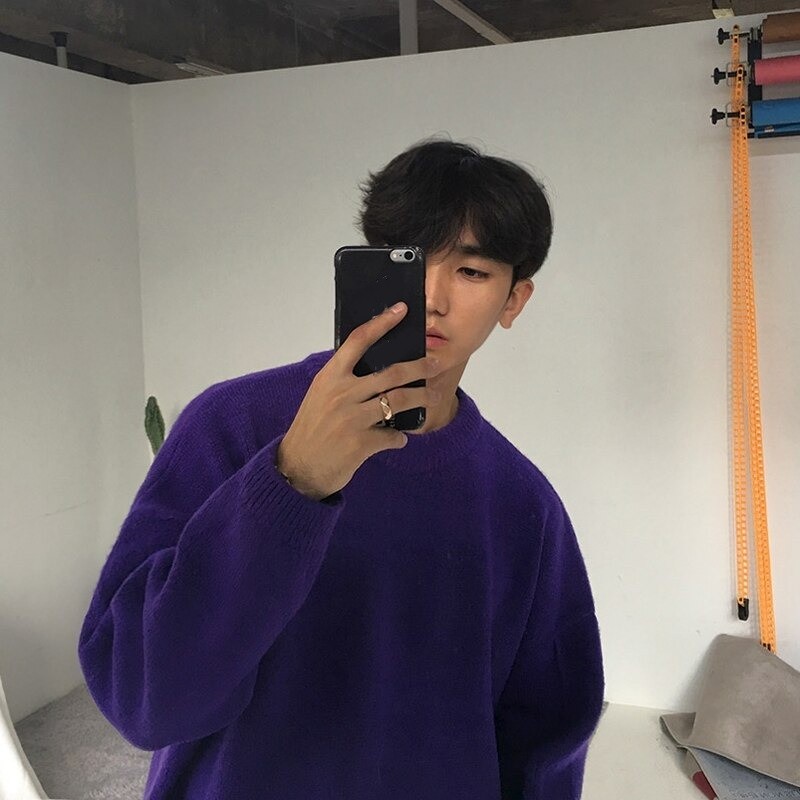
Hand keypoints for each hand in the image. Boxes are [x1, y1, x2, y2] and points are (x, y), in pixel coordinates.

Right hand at [276, 303, 441, 499]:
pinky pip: (392, 436)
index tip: (400, 310)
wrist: (297, 467)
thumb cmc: (312, 428)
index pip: (358, 341)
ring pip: (398, 401)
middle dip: (420, 367)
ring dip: (420, 398)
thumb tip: (377, 370)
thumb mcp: (320, 396)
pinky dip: (399, 438)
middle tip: (436, 364)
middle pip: (391, 373)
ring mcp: (352, 418)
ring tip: (433, 398)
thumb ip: (344, 381)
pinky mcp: (361, 443)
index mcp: (330, 377)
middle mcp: (341, 393)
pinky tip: (398, 439)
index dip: (381, 323)